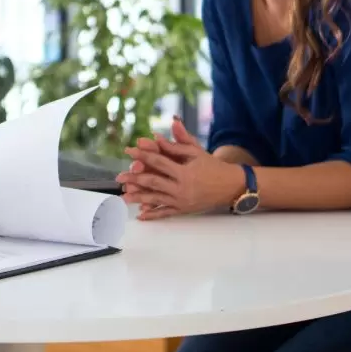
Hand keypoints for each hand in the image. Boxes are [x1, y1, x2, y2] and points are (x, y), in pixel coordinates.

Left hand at [117, 118, 245, 219]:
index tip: (129, 151)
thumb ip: (176, 143)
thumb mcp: (196, 152)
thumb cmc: (212, 166)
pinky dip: (152, 215)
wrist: (231, 186)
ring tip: (123, 196)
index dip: (142, 155)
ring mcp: (181, 201)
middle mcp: (181, 188)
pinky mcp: (183, 210)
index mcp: (184, 172)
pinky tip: (140, 215)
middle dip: (134, 179)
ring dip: (138, 198)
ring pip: (155, 199)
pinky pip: (165, 214)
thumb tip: (157, 136)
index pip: (158, 161)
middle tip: (119, 177)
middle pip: (153, 182)